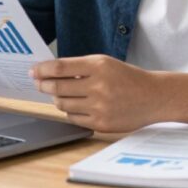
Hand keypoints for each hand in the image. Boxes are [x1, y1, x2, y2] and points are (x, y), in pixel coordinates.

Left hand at [31, 54, 161, 131]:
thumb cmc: (127, 78)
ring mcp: (99, 107)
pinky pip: (73, 118)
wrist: (153, 97)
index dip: (42, 70)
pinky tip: (74, 105)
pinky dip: (69, 111)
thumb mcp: (105, 64)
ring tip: (59, 93)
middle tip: (38, 83)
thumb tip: (50, 72)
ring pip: (63, 104)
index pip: (60, 67)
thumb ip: (79, 67)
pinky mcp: (101, 124)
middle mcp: (98, 86)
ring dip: (56, 98)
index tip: (33, 71)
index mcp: (98, 66)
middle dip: (43, 84)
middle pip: (57, 87)